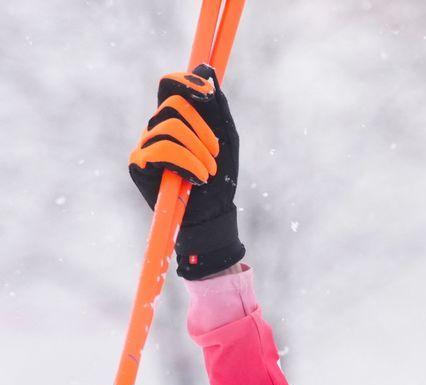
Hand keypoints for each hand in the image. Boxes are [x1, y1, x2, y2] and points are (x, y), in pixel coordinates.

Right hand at [129, 64, 243, 278]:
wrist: (213, 214)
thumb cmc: (220, 176)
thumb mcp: (226, 138)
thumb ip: (216, 106)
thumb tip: (206, 69)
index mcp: (177, 117)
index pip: (168, 85)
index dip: (185, 81)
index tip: (207, 93)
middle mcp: (156, 126)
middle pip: (173, 104)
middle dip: (202, 129)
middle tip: (216, 153)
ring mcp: (145, 144)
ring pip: (170, 128)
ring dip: (198, 152)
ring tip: (208, 172)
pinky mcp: (138, 163)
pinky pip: (161, 150)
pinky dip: (187, 164)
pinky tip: (198, 179)